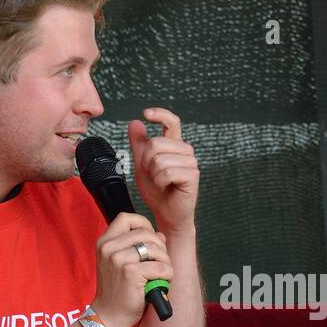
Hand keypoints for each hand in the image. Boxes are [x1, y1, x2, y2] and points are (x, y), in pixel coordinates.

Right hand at [91, 212, 174, 326]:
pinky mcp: (130, 273)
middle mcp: (108, 248)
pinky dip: (167, 274)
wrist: (109, 316)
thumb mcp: (121, 263)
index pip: (126, 217)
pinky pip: (160, 266)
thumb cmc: (118, 290)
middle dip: (159, 247)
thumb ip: (138, 246)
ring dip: (165, 262)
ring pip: (155, 248)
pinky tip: (162, 282)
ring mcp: (118, 259)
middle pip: (146, 233)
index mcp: (104, 242)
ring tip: (161, 274)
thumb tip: (161, 235)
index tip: (149, 240)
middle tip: (159, 263)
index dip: (143, 224)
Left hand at [128, 107, 198, 234]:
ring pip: (160, 159)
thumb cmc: (157, 191)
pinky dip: (160, 182)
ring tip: (160, 183)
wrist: (166, 213)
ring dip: (153, 174)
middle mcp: (184, 151)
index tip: (146, 113)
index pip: (172, 122)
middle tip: (152, 175)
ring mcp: (190, 162)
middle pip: (156, 143)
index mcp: (174, 145)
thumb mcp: (142, 165)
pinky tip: (165, 187)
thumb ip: (139, 145)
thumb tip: (134, 122)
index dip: (160, 114)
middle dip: (145, 161)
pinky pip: (167, 172)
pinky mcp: (192, 175)